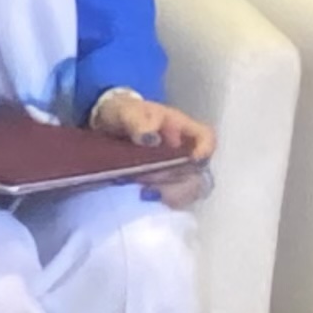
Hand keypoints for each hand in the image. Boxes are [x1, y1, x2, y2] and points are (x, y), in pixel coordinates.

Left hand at [89, 88, 218, 207]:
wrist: (105, 127)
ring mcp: (174, 171)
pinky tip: (140, 196)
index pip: (206, 137)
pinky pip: (170, 200)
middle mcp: (183, 152)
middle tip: (148, 179)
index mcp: (180, 127)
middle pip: (197, 172)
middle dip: (176, 179)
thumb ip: (137, 121)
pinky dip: (158, 201)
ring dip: (168, 193)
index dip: (206, 149)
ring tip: (143, 190)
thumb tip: (149, 138)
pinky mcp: (161, 186)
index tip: (193, 159)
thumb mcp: (126, 112)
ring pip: (186, 190)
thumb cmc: (123, 114)